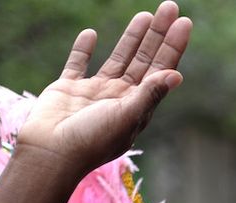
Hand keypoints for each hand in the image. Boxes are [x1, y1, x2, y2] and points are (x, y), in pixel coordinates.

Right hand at [15, 3, 193, 178]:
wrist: (50, 154)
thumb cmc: (91, 140)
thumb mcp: (126, 117)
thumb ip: (149, 94)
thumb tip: (177, 75)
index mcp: (137, 106)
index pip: (160, 70)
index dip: (173, 46)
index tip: (184, 22)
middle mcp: (119, 98)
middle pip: (143, 60)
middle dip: (157, 34)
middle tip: (170, 6)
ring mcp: (94, 93)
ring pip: (117, 59)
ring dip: (131, 38)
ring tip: (144, 15)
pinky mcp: (67, 90)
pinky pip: (77, 65)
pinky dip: (83, 50)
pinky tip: (91, 34)